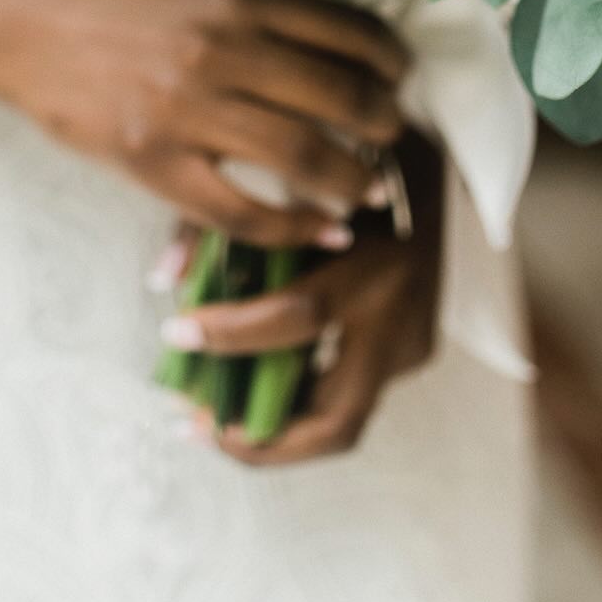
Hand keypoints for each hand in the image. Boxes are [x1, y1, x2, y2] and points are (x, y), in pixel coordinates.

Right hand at [0, 0, 408, 247]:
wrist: (27, 25)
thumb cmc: (119, 4)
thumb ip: (265, 14)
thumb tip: (347, 51)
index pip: (349, 31)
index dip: (391, 63)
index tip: (400, 80)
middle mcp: (221, 48)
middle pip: (340, 97)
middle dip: (383, 126)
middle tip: (392, 140)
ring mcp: (186, 108)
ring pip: (302, 156)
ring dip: (351, 180)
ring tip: (365, 190)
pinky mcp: (153, 160)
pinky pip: (241, 210)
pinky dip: (291, 226)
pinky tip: (319, 230)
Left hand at [167, 130, 443, 465]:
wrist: (437, 163)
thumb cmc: (348, 165)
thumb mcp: (286, 179)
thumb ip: (226, 225)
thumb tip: (164, 280)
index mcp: (376, 263)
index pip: (299, 316)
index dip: (232, 333)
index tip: (175, 330)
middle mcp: (402, 318)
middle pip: (335, 420)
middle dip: (259, 438)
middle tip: (194, 425)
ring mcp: (413, 344)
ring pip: (342, 421)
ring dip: (275, 428)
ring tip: (213, 417)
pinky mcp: (413, 352)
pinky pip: (348, 390)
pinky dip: (298, 397)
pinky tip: (252, 382)